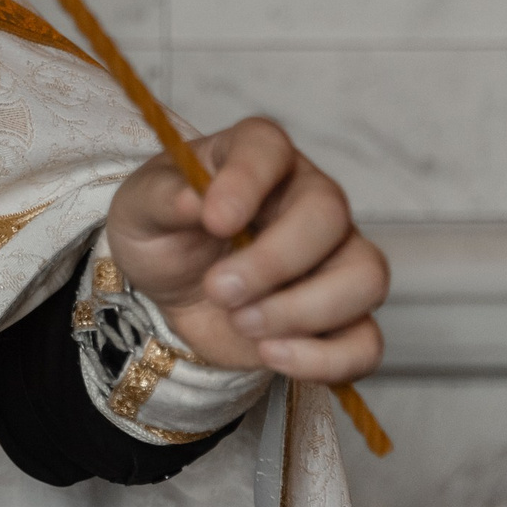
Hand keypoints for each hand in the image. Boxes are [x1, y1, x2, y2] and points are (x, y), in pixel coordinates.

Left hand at [106, 117, 388, 379]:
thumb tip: (192, 199)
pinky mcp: (343, 316)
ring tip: (241, 322)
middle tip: (218, 289)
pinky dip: (323, 358)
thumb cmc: (162, 232)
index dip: (246, 181)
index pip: (268, 148)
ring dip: (301, 311)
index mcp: (254, 155)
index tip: (214, 220)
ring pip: (365, 277)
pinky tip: (269, 354)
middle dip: (273, 261)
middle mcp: (309, 197)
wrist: (169, 291)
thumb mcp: (140, 209)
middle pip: (330, 214)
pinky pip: (366, 342)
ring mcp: (336, 257)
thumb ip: (163, 198)